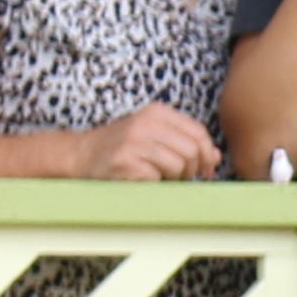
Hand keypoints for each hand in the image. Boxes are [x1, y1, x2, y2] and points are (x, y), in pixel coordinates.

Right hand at [70, 103, 224, 182]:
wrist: (81, 156)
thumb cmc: (122, 148)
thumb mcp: (154, 136)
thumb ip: (184, 142)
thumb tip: (215, 157)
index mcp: (156, 112)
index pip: (198, 132)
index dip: (207, 153)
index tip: (206, 169)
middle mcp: (146, 123)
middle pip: (192, 150)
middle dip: (191, 169)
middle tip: (180, 177)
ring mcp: (135, 142)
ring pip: (178, 165)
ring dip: (173, 179)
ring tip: (159, 177)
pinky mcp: (126, 162)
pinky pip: (158, 178)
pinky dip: (155, 184)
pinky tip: (142, 179)